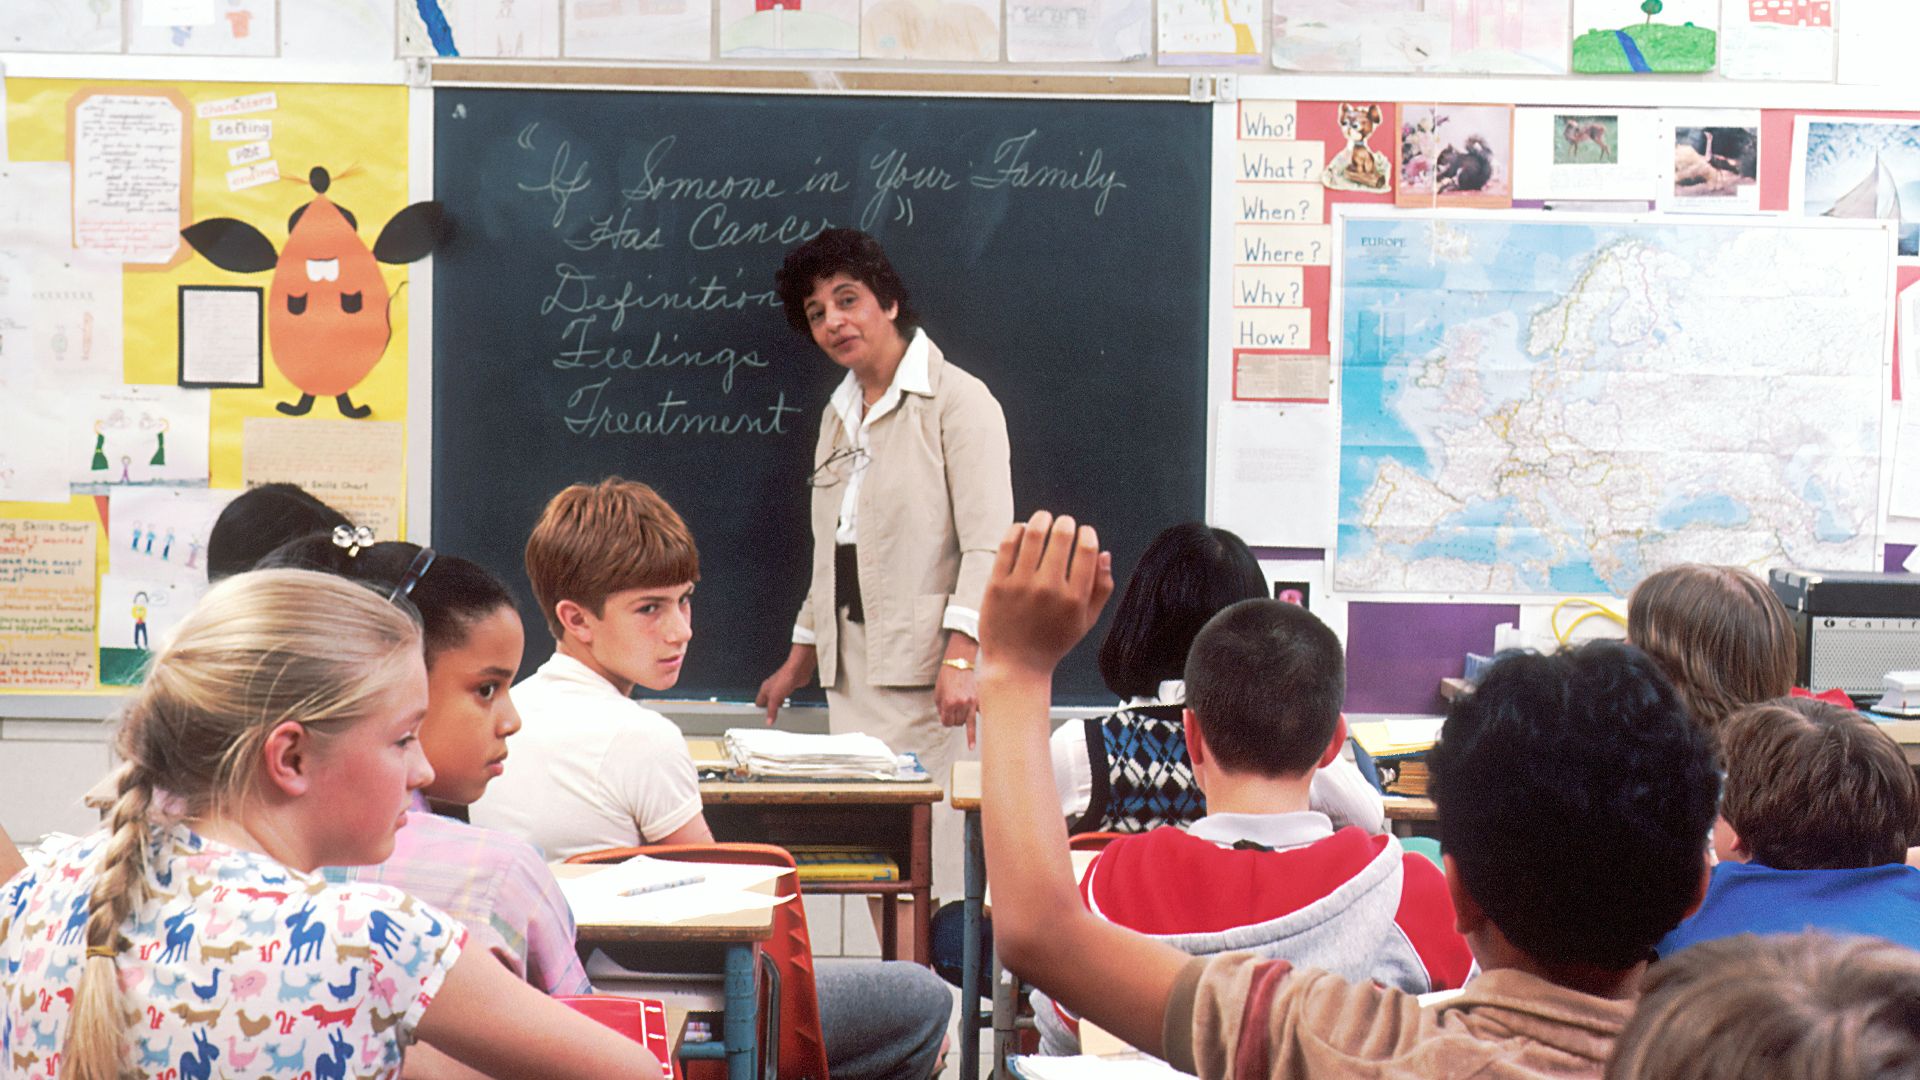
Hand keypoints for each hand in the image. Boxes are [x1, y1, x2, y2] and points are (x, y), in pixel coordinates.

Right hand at [755, 645, 816, 724]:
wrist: (799, 670)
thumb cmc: (785, 677)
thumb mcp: (775, 698)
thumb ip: (772, 710)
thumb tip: (769, 720)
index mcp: (764, 689)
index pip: (758, 702)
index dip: (759, 711)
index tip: (762, 719)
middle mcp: (771, 688)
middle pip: (767, 702)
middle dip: (769, 710)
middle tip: (771, 718)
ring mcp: (781, 687)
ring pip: (777, 700)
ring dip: (778, 707)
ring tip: (780, 715)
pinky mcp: (790, 687)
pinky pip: (786, 697)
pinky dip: (787, 703)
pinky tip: (788, 706)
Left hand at [935, 661, 978, 747]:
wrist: (960, 663)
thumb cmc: (946, 677)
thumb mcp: (938, 693)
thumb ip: (941, 708)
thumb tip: (946, 719)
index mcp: (949, 703)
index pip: (947, 722)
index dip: (945, 722)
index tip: (946, 719)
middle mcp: (961, 704)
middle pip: (957, 723)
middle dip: (954, 720)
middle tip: (954, 713)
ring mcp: (972, 702)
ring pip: (969, 723)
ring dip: (964, 722)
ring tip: (970, 741)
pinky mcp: (979, 699)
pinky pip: (979, 715)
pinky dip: (978, 719)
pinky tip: (984, 732)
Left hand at [979, 511, 1113, 680]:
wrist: (1016, 665)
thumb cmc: (1053, 642)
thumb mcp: (1086, 621)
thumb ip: (1101, 588)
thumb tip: (1105, 553)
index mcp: (1074, 598)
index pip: (1086, 549)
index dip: (1087, 533)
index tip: (1084, 532)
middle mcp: (1049, 589)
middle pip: (1062, 535)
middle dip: (1066, 523)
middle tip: (1064, 523)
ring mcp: (1021, 586)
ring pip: (1033, 534)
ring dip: (1041, 518)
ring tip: (1044, 518)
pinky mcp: (997, 584)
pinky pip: (1008, 545)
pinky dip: (1017, 530)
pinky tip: (1022, 530)